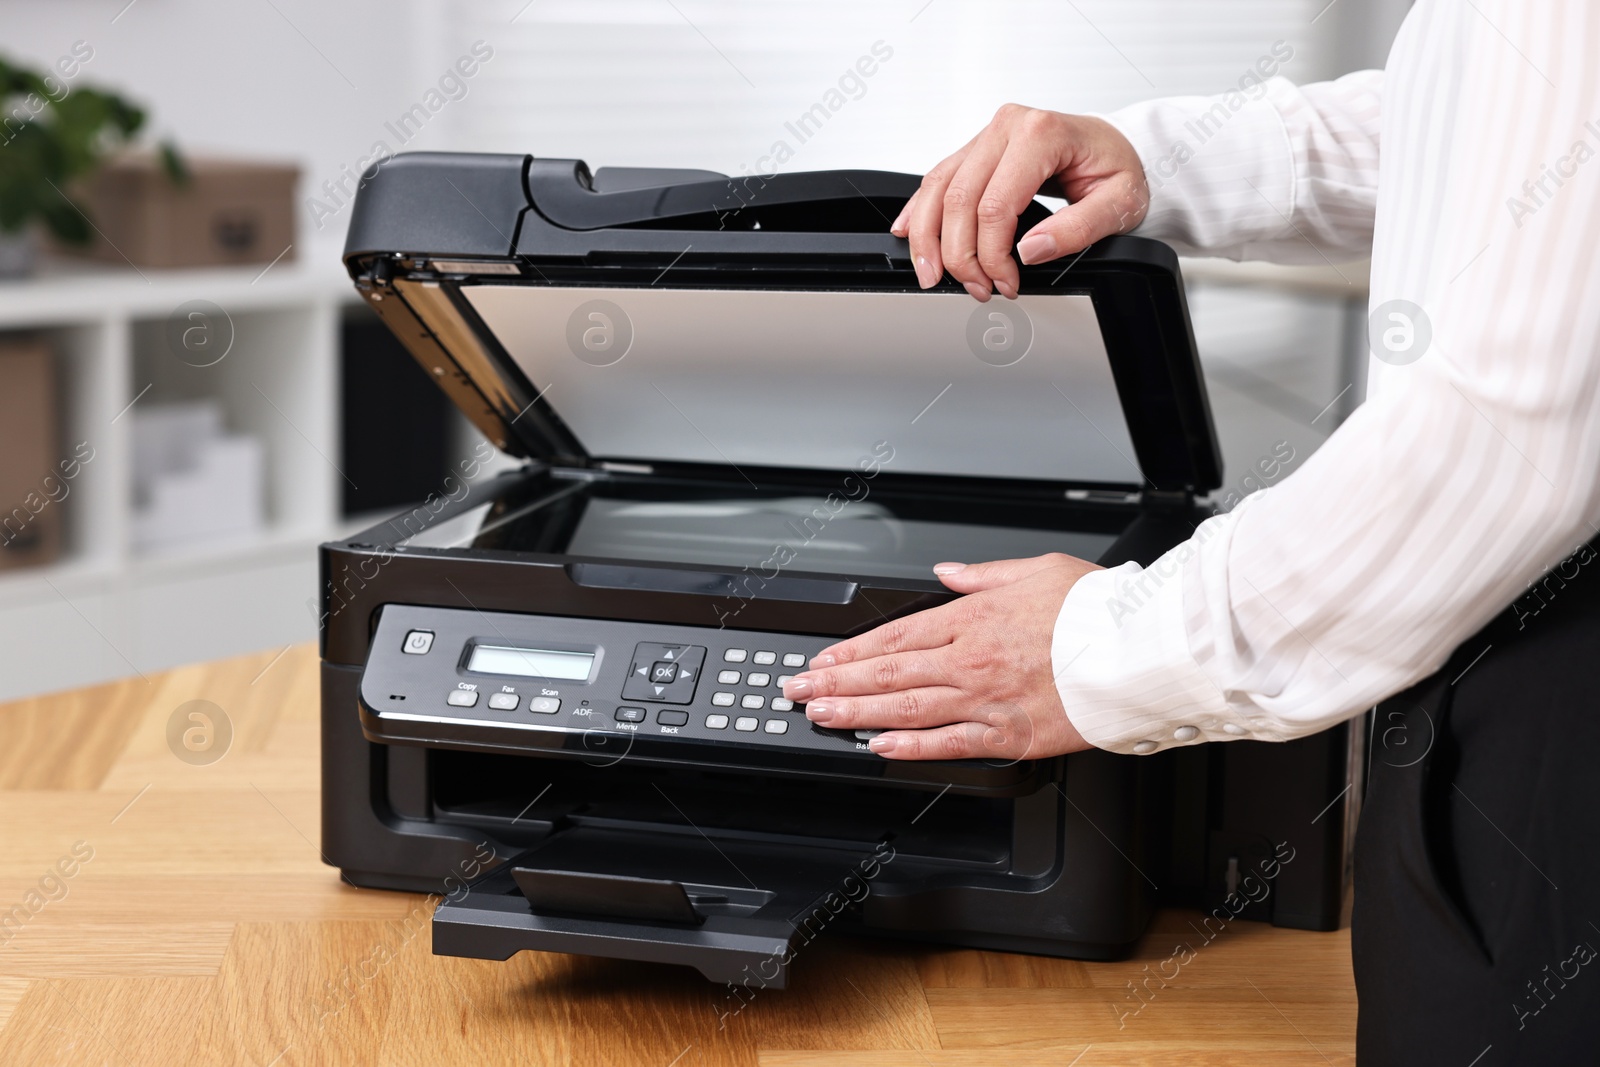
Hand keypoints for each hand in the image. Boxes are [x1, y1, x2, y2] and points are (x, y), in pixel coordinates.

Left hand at [781, 553, 1103, 760]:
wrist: (1139, 646)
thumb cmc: (1096, 608)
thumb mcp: (1036, 569)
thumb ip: (983, 574)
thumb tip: (948, 572)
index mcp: (973, 617)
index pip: (895, 636)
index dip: (851, 652)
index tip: (821, 661)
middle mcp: (970, 659)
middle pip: (887, 673)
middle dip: (836, 683)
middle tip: (799, 692)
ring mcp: (987, 699)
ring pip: (906, 708)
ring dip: (856, 714)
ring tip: (822, 716)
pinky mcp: (1010, 734)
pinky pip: (950, 743)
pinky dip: (910, 746)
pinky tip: (878, 747)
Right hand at [890, 105, 1149, 300]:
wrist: (1119, 147)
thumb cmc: (1118, 167)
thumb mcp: (1118, 204)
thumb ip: (1077, 229)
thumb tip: (1030, 250)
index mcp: (1041, 134)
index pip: (995, 205)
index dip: (992, 254)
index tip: (1007, 282)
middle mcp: (1008, 127)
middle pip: (958, 199)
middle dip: (960, 255)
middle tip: (977, 287)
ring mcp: (988, 136)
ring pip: (937, 188)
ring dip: (928, 238)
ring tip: (933, 274)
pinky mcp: (977, 149)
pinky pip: (937, 178)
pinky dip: (919, 210)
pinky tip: (909, 233)